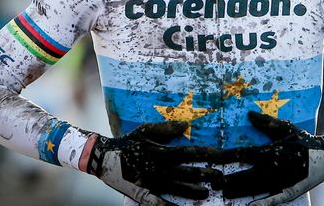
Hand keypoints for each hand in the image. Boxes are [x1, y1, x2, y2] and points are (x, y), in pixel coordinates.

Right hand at [86, 121, 221, 204]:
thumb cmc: (127, 142)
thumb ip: (165, 128)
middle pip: (186, 172)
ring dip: (192, 191)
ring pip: (176, 188)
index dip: (204, 153)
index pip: (187, 152)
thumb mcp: (145, 130)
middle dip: (204, 174)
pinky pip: (159, 203)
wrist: (103, 158)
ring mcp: (151, 182)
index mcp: (160, 152)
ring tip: (206, 193)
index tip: (219, 154)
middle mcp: (158, 168)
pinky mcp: (143, 193)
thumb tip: (186, 125)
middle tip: (220, 177)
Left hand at [221, 112, 323, 205]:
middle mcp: (271, 168)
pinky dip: (262, 204)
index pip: (241, 155)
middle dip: (227, 178)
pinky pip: (272, 199)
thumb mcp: (285, 128)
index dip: (225, 156)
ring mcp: (278, 182)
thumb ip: (266, 122)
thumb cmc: (302, 140)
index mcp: (268, 152)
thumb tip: (249, 114)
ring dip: (238, 190)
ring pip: (253, 188)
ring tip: (223, 193)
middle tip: (212, 181)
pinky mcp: (287, 191)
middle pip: (243, 175)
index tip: (211, 158)